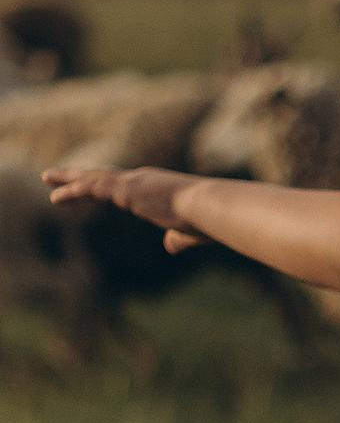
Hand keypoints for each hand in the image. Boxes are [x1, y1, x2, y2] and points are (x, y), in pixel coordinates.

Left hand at [45, 162, 208, 251]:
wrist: (209, 208)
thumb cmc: (206, 221)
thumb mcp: (188, 232)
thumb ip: (176, 239)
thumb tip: (170, 247)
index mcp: (154, 189)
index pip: (120, 185)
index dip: (101, 185)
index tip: (86, 187)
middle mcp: (140, 180)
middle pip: (102, 175)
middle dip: (78, 176)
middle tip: (55, 175)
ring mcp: (132, 183)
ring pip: (93, 178)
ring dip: (69, 180)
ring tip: (47, 179)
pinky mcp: (126, 189)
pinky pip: (92, 188)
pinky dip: (73, 191)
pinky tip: (56, 197)